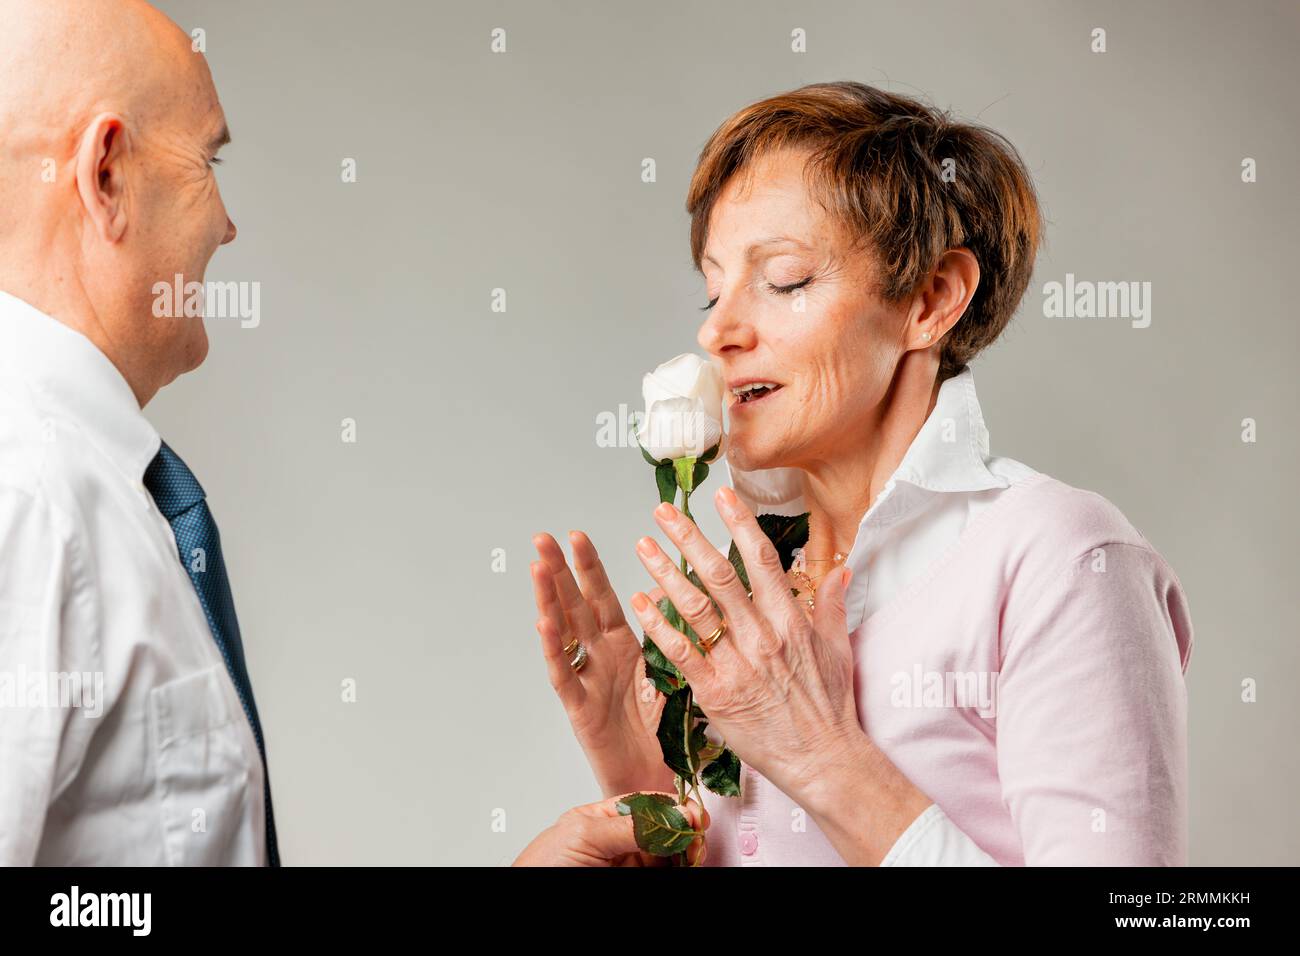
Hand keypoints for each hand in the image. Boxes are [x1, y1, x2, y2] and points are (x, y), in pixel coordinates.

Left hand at [512, 793, 709, 865]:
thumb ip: (627, 824)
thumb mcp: (583, 834)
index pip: (647, 805)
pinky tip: (684, 865)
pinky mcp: (633, 882)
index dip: (674, 806)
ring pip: (667, 855)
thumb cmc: (542, 868)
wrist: (529, 909)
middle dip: (685, 830)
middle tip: (697, 837)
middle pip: (663, 831)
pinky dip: (677, 868)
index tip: (694, 814)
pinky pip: (660, 873)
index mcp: (602, 819)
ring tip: (693, 853)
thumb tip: (668, 814)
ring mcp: (625, 866)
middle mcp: (617, 843)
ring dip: (685, 851)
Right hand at [531, 531, 675, 797]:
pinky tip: (544, 622)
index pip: (603, 598)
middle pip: (576, 608)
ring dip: (549, 599)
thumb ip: (662, 632)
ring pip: (563, 634)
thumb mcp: (664, 672)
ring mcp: (585, 680)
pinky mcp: (579, 708)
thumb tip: (661, 588)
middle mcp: (599, 658)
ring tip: (537, 567)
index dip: (590, 568)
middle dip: (560, 571)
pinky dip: (553, 648)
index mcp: (622, 647)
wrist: (651, 778)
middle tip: (543, 538)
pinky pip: (564, 674)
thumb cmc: (655, 730)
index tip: (577, 536)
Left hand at [627, 486, 865, 806]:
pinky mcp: (716, 693)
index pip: (761, 559)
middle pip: (719, 574)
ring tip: (642, 546)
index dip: (739, 522)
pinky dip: (657, 625)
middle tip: (664, 511)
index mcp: (790, 620)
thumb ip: (830, 605)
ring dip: (665, 573)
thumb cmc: (830, 707)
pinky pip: (681, 652)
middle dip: (688, 537)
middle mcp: (762, 635)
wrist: (823, 759)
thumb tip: (839, 570)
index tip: (720, 495)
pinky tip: (639, 602)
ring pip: (695, 607)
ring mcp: (737, 663)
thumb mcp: (838, 648)